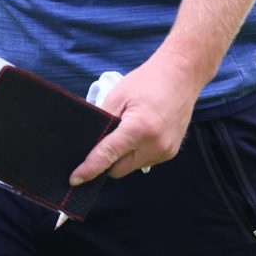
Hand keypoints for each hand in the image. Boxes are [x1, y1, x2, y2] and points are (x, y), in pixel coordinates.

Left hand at [69, 52, 203, 182]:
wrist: (181, 75)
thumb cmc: (146, 81)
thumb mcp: (117, 97)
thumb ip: (103, 123)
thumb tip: (90, 145)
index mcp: (139, 129)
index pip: (108, 156)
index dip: (89, 169)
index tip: (74, 180)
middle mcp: (155, 145)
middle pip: (119, 169)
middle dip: (107, 160)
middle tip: (102, 141)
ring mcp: (166, 151)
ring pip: (132, 166)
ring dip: (123, 157)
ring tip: (126, 130)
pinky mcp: (171, 152)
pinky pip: (145, 161)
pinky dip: (136, 153)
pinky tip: (139, 133)